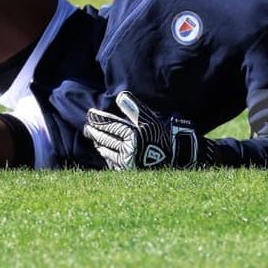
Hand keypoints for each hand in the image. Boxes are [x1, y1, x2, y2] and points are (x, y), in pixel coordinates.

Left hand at [84, 91, 212, 169]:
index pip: (110, 125)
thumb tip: (120, 96)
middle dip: (95, 132)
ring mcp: (129, 162)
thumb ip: (134, 108)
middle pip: (106, 138)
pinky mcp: (131, 171)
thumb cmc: (165, 135)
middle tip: (87, 128)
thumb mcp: (151, 119)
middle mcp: (128, 150)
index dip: (99, 119)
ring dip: (100, 144)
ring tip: (94, 139)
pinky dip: (107, 156)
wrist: (179, 158)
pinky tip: (105, 153)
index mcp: (133, 135)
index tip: (90, 114)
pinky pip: (114, 163)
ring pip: (109, 151)